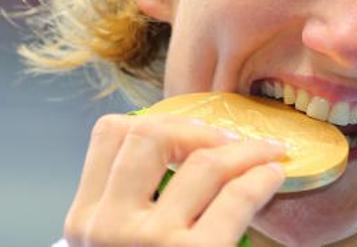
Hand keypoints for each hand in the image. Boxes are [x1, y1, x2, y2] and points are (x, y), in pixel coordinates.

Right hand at [63, 113, 285, 246]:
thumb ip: (129, 206)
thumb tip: (183, 148)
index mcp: (84, 221)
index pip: (109, 134)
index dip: (155, 122)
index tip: (189, 132)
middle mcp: (110, 227)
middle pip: (151, 134)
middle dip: (198, 127)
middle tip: (228, 140)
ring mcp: (152, 243)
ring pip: (203, 161)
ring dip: (244, 149)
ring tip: (267, 153)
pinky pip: (235, 195)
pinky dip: (260, 178)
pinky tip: (271, 176)